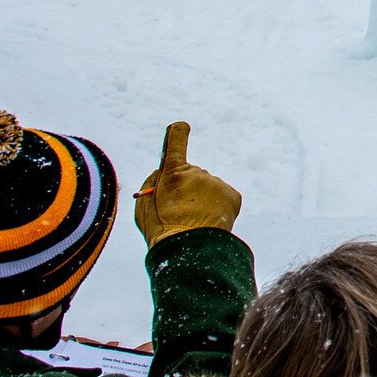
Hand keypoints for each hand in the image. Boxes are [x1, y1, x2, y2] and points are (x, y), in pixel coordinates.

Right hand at [133, 122, 241, 247]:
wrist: (190, 250)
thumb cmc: (162, 231)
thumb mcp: (144, 207)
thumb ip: (151, 185)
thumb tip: (163, 172)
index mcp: (172, 173)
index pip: (174, 145)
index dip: (176, 135)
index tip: (180, 126)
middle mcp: (197, 172)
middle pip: (190, 178)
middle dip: (186, 191)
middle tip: (179, 213)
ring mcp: (216, 182)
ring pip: (206, 190)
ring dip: (201, 202)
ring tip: (194, 222)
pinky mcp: (232, 194)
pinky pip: (221, 197)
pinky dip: (216, 208)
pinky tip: (208, 221)